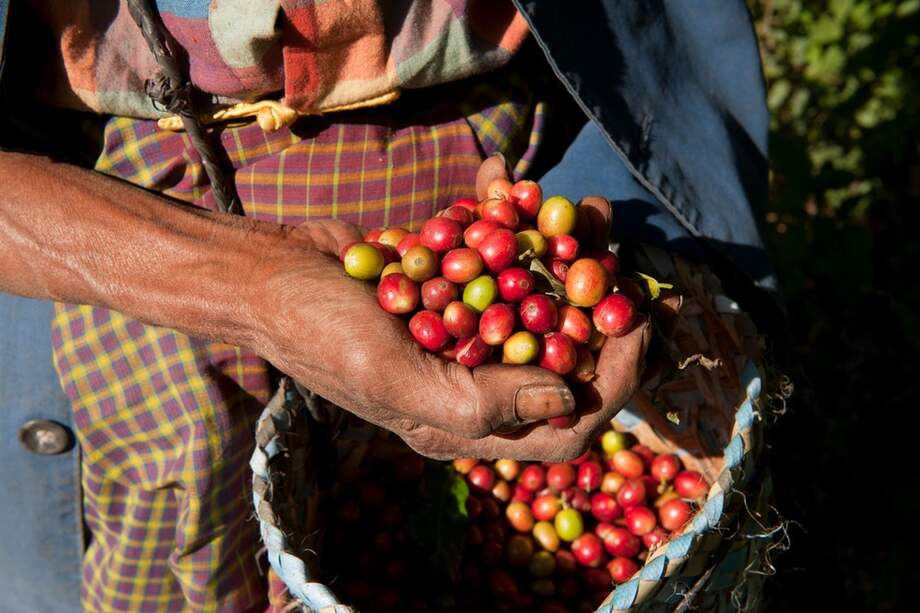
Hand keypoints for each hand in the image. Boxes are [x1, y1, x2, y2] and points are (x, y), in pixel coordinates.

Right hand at [254, 154, 647, 460]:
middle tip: (617, 248)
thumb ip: (478, 400)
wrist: (264, 275)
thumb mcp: (391, 375)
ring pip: (538, 300)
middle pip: (560, 357)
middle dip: (601, 304)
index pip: (562, 424)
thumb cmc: (316, 332)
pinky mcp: (448, 285)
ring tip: (585, 208)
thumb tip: (564, 397)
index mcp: (461, 424)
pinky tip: (505, 178)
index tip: (635, 323)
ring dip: (567, 252)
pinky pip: (493, 255)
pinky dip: (506, 216)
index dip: (611, 382)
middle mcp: (471, 381)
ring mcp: (461, 330)